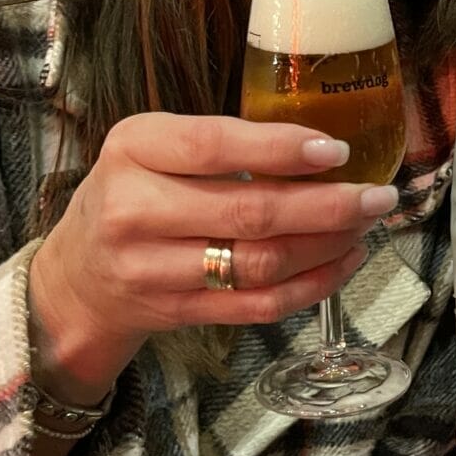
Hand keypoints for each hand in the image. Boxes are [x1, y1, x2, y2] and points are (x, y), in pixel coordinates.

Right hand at [28, 113, 396, 397]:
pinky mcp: (178, 314)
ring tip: (366, 225)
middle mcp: (133, 211)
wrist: (77, 276)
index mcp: (132, 150)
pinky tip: (344, 261)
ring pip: (259, 264)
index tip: (337, 150)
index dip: (280, 149)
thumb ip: (221, 142)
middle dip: (327, 205)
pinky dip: (312, 285)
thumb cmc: (133, 193)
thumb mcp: (152, 147)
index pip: (212, 146)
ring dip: (327, 246)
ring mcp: (152, 271)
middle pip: (247, 213)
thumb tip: (323, 144)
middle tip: (378, 195)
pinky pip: (258, 306)